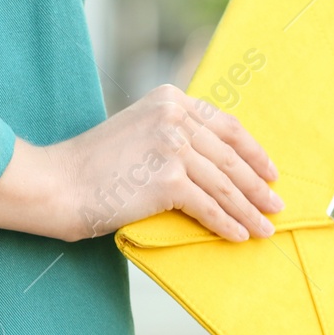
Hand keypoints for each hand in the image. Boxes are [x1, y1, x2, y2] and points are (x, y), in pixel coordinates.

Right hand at [0, 84, 282, 242]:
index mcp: (169, 99)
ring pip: (224, 185)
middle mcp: (174, 116)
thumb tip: (214, 162)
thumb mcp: (136, 131)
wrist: (57, 184)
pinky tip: (239, 236)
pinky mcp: (167, 179)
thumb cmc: (91, 166)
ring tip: (265, 228)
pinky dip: (227, 224)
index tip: (270, 171)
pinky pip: (209, 206)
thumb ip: (171, 134)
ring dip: (249, 210)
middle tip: (275, 204)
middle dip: (257, 185)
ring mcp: (172, 146)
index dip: (252, 151)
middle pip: (229, 156)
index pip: (225, 125)